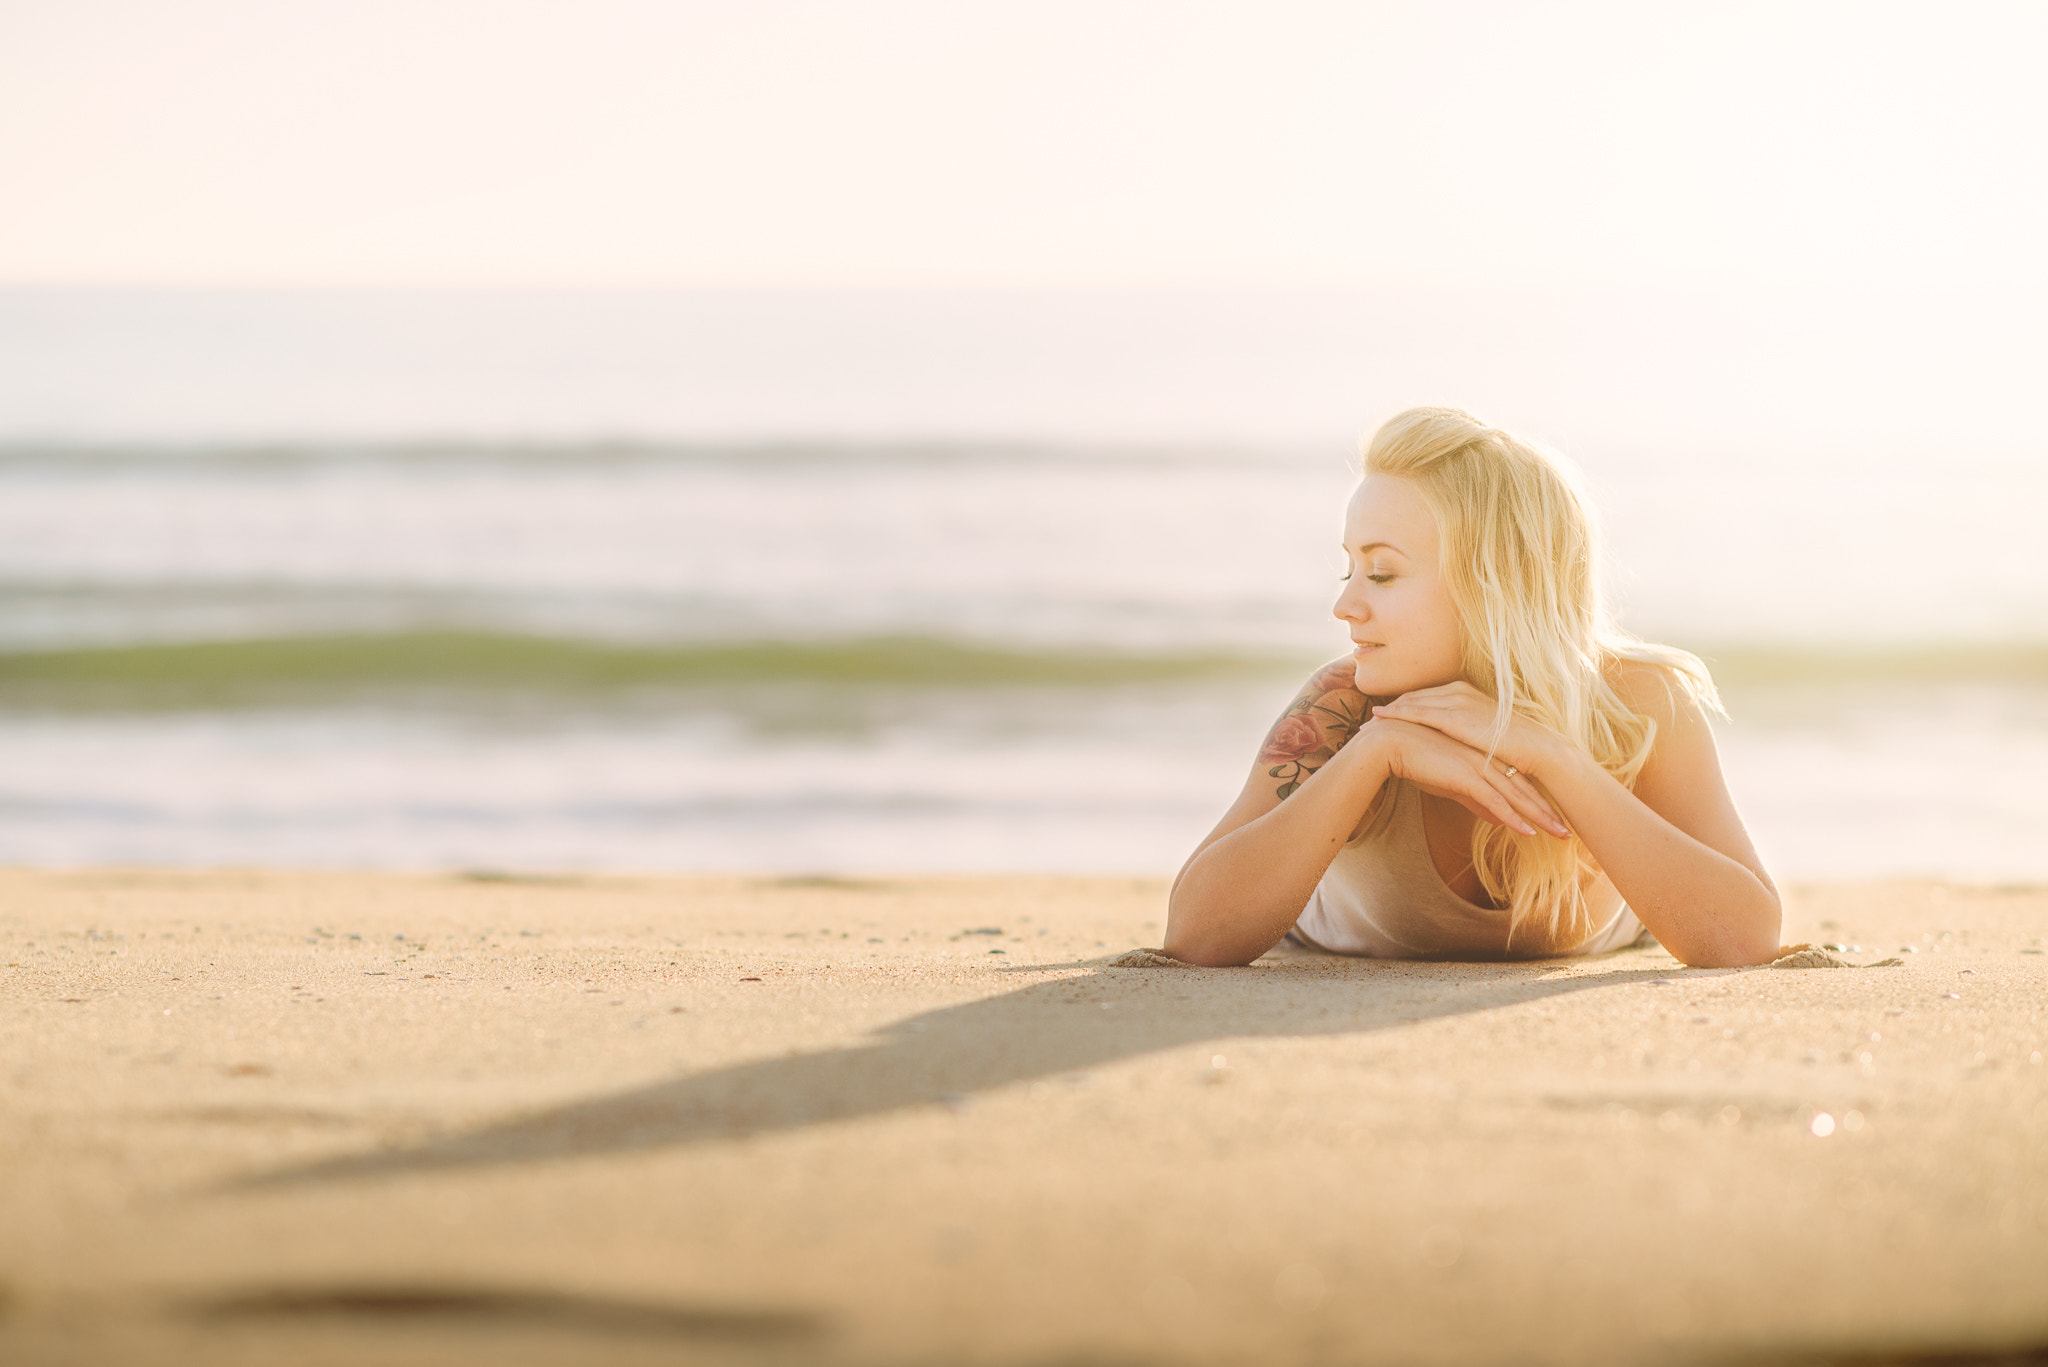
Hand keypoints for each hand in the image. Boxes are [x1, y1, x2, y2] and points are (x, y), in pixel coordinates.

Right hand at [1365, 717, 1570, 837]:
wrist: (1388, 745)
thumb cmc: (1414, 760)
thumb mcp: (1450, 785)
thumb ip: (1474, 800)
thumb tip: (1496, 819)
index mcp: (1484, 755)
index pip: (1518, 780)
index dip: (1538, 801)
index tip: (1554, 817)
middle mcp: (1486, 758)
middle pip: (1524, 788)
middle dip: (1548, 811)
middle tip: (1567, 830)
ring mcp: (1478, 765)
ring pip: (1516, 796)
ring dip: (1540, 818)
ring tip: (1560, 835)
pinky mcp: (1465, 775)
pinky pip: (1495, 801)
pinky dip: (1513, 818)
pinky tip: (1528, 832)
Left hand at [1368, 681, 1566, 778]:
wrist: (1536, 750)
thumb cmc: (1513, 749)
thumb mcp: (1484, 734)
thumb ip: (1464, 733)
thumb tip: (1450, 746)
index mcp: (1466, 691)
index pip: (1426, 696)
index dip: (1405, 706)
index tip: (1386, 715)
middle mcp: (1459, 690)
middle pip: (1414, 696)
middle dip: (1391, 707)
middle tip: (1369, 719)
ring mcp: (1456, 700)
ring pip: (1411, 702)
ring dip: (1388, 712)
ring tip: (1368, 723)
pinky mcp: (1454, 715)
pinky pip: (1416, 712)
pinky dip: (1395, 715)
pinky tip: (1379, 719)